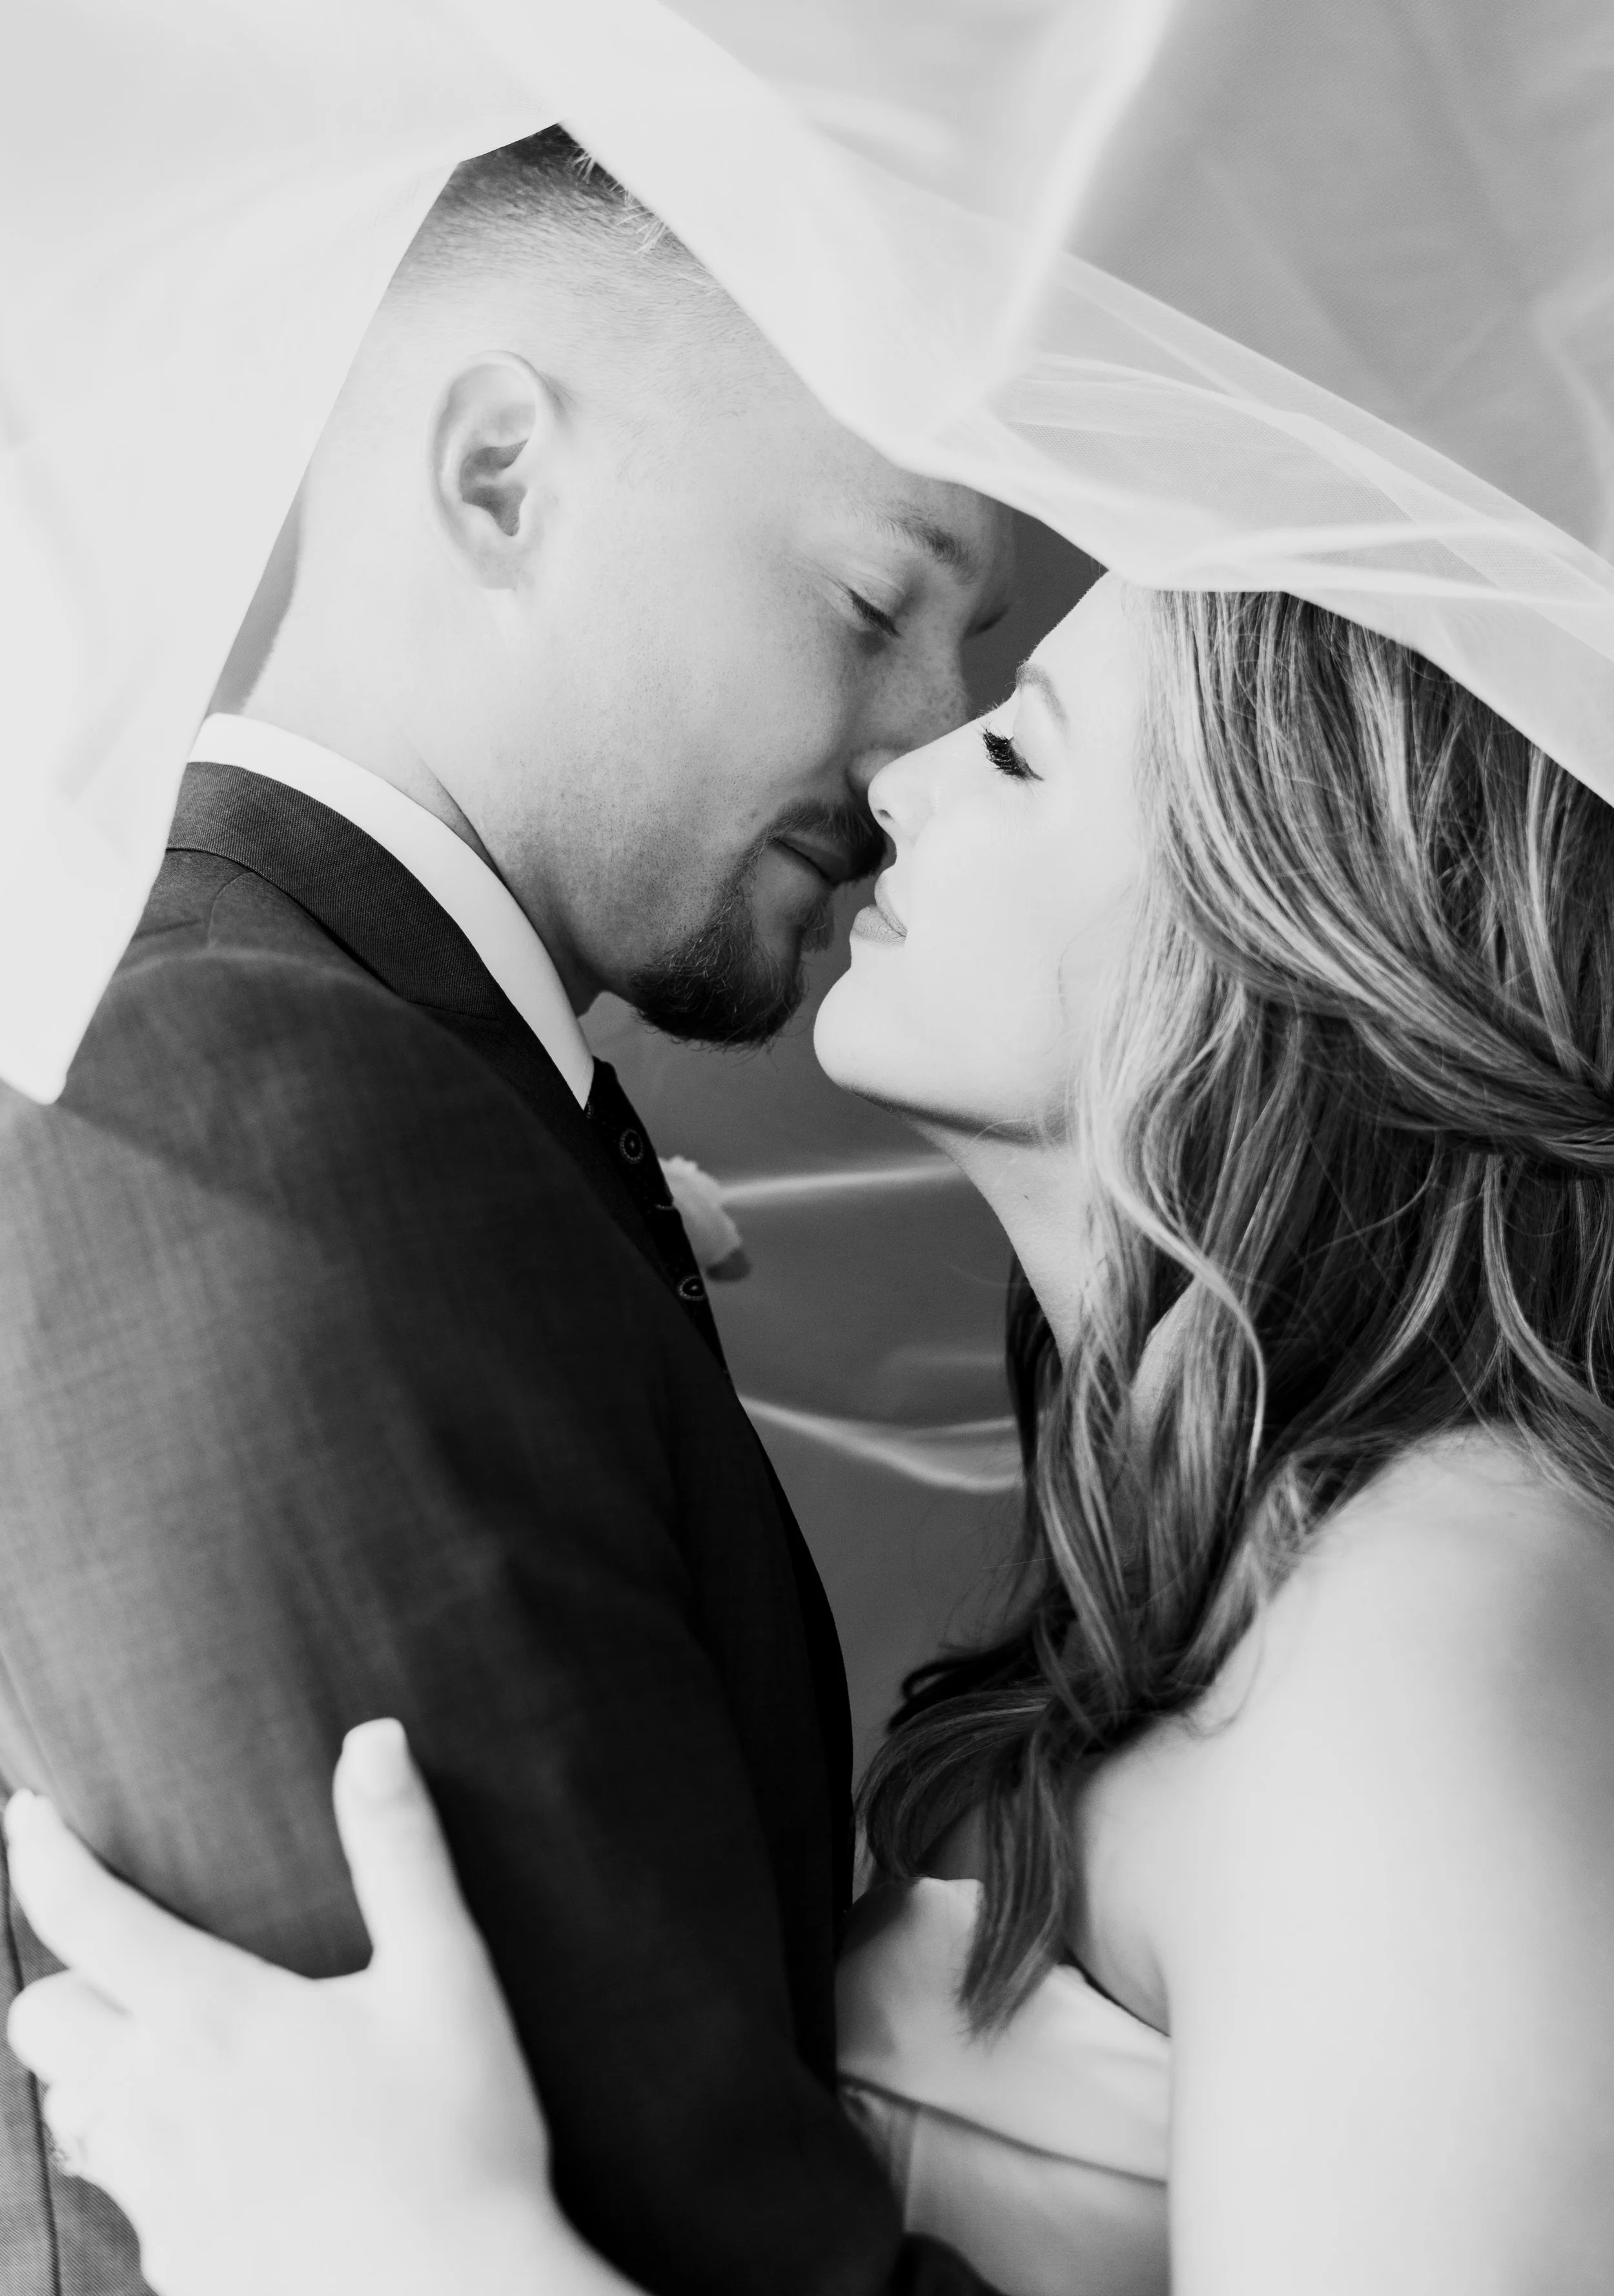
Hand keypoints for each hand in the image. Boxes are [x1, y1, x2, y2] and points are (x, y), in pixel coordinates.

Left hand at [5, 1721, 631, 2295]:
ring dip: (101, 2072)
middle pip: (44, 2017)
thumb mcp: (445, 1975)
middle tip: (132, 1967)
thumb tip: (372, 1737)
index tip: (28, 1816)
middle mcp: (159, 2103)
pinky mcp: (175, 2267)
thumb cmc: (460, 2138)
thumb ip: (400, 1850)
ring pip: (70, 2110)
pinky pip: (123, 2194)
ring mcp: (157, 2196)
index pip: (87, 1917)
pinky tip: (220, 2157)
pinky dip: (147, 2159)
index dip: (44, 1855)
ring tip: (172, 2057)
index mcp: (214, 2019)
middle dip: (71, 1980)